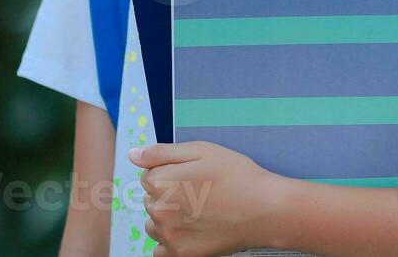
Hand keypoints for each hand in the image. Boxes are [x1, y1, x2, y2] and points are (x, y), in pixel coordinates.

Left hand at [130, 140, 287, 256]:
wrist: (264, 209)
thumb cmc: (236, 175)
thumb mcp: (201, 150)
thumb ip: (161, 152)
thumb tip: (132, 155)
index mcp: (160, 181)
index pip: (148, 175)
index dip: (170, 172)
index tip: (193, 176)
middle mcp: (157, 210)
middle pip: (151, 199)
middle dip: (169, 194)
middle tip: (200, 193)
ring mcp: (168, 236)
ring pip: (154, 223)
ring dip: (168, 218)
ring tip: (198, 212)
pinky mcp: (180, 255)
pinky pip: (160, 250)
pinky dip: (172, 242)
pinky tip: (193, 232)